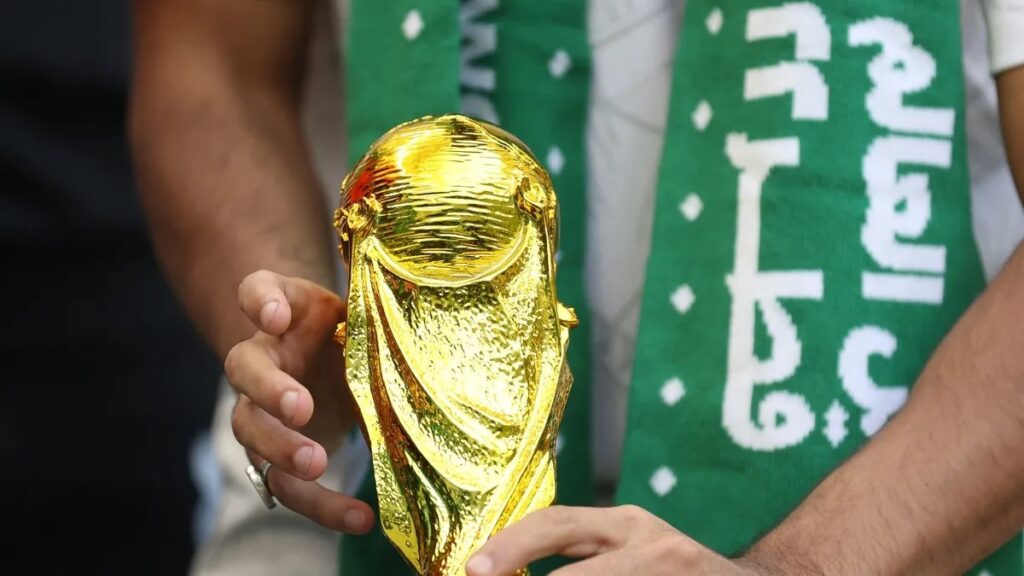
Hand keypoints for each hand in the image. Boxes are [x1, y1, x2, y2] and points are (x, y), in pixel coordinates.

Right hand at [224, 270, 373, 533]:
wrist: (325, 359)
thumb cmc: (346, 329)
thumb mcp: (361, 314)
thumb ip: (376, 319)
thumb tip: (429, 331)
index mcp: (283, 312)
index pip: (257, 291)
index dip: (260, 301)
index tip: (275, 316)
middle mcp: (260, 357)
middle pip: (244, 369)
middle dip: (269, 390)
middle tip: (301, 407)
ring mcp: (260, 408)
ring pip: (251, 431)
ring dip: (281, 449)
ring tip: (317, 463)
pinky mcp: (275, 454)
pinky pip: (287, 484)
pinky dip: (322, 504)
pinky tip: (360, 517)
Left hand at [465, 505, 758, 575]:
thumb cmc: (676, 573)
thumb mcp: (632, 555)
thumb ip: (585, 559)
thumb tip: (501, 569)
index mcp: (626, 526)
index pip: (558, 524)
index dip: (512, 544)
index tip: (474, 568)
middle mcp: (651, 542)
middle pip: (571, 547)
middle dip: (521, 560)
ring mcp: (672, 569)